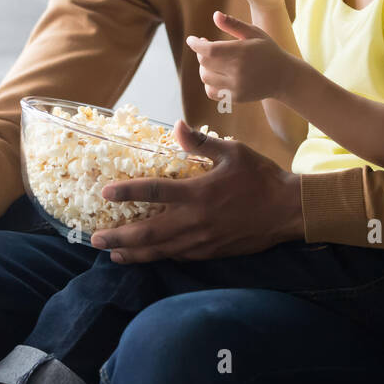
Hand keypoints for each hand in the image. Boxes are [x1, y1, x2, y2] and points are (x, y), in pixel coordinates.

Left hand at [92, 120, 304, 260]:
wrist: (287, 210)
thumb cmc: (260, 177)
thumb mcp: (233, 152)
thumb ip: (201, 143)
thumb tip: (176, 126)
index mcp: (198, 193)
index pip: (153, 192)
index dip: (126, 192)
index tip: (105, 193)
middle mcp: (195, 220)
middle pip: (148, 233)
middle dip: (119, 237)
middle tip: (96, 239)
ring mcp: (202, 240)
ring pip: (160, 250)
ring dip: (134, 253)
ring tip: (113, 254)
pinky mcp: (211, 252)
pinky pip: (179, 256)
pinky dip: (159, 256)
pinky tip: (149, 256)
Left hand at [187, 10, 297, 104]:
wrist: (284, 77)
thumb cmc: (268, 50)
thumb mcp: (254, 33)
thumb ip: (234, 24)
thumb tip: (215, 15)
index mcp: (242, 52)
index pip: (209, 50)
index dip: (196, 44)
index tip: (192, 39)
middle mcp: (238, 71)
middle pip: (205, 62)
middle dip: (201, 53)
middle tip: (205, 46)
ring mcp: (236, 86)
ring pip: (206, 77)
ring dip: (204, 67)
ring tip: (210, 60)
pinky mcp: (236, 98)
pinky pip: (211, 92)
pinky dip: (208, 83)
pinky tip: (214, 75)